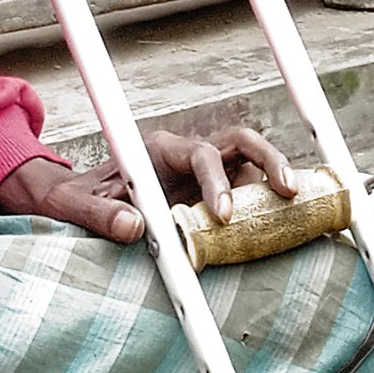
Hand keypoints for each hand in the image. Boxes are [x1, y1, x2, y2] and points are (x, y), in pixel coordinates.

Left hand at [0, 126, 297, 242]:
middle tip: (289, 193)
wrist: (73, 201)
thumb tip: (135, 228)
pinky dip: (269, 208)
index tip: (225, 215)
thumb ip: (100, 216)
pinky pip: (248, 195)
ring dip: (276, 185)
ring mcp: (203, 176)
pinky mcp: (210, 197)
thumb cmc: (73, 199)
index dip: (217, 180)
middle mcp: (187, 157)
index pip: (199, 153)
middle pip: (242, 145)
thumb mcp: (74, 207)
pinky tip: (290, 228)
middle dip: (270, 162)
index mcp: (158, 149)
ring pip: (252, 168)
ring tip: (300, 213)